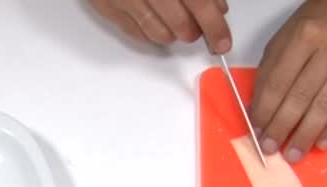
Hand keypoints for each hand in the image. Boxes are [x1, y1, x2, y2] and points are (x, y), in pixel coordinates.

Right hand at [88, 0, 231, 53]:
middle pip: (179, 23)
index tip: (222, 42)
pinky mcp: (104, 5)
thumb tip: (217, 6)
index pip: (199, 2)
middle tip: (196, 30)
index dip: (214, 26)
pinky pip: (133, 32)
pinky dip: (150, 33)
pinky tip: (157, 24)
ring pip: (157, 33)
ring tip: (176, 25)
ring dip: (172, 34)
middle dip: (192, 31)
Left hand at [249, 0, 326, 162]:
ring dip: (307, 135)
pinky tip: (323, 143)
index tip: (256, 130)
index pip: (279, 83)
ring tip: (294, 154)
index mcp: (303, 37)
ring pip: (326, 106)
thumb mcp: (285, 37)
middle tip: (271, 149)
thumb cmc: (316, 21)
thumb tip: (259, 109)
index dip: (265, 111)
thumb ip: (271, 71)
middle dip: (282, 128)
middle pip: (301, 98)